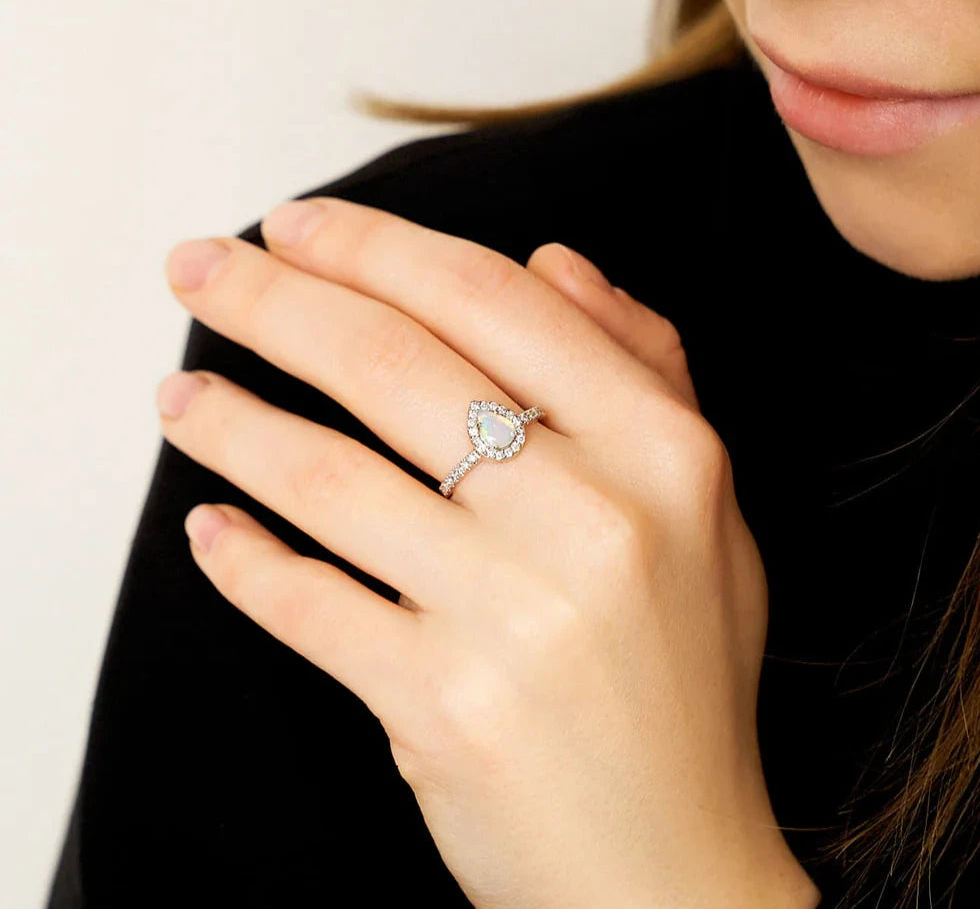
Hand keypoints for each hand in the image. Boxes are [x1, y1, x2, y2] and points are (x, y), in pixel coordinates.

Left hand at [155, 197, 819, 908]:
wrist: (673, 865)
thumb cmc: (684, 675)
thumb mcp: (705, 506)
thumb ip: (645, 366)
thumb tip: (554, 261)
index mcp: (665, 450)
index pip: (493, 301)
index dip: (378, 247)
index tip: (297, 228)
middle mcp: (595, 517)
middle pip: (394, 365)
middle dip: (275, 300)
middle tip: (199, 269)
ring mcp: (514, 614)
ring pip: (330, 477)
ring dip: (232, 425)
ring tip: (181, 397)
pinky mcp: (441, 705)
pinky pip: (308, 606)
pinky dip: (245, 562)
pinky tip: (211, 529)